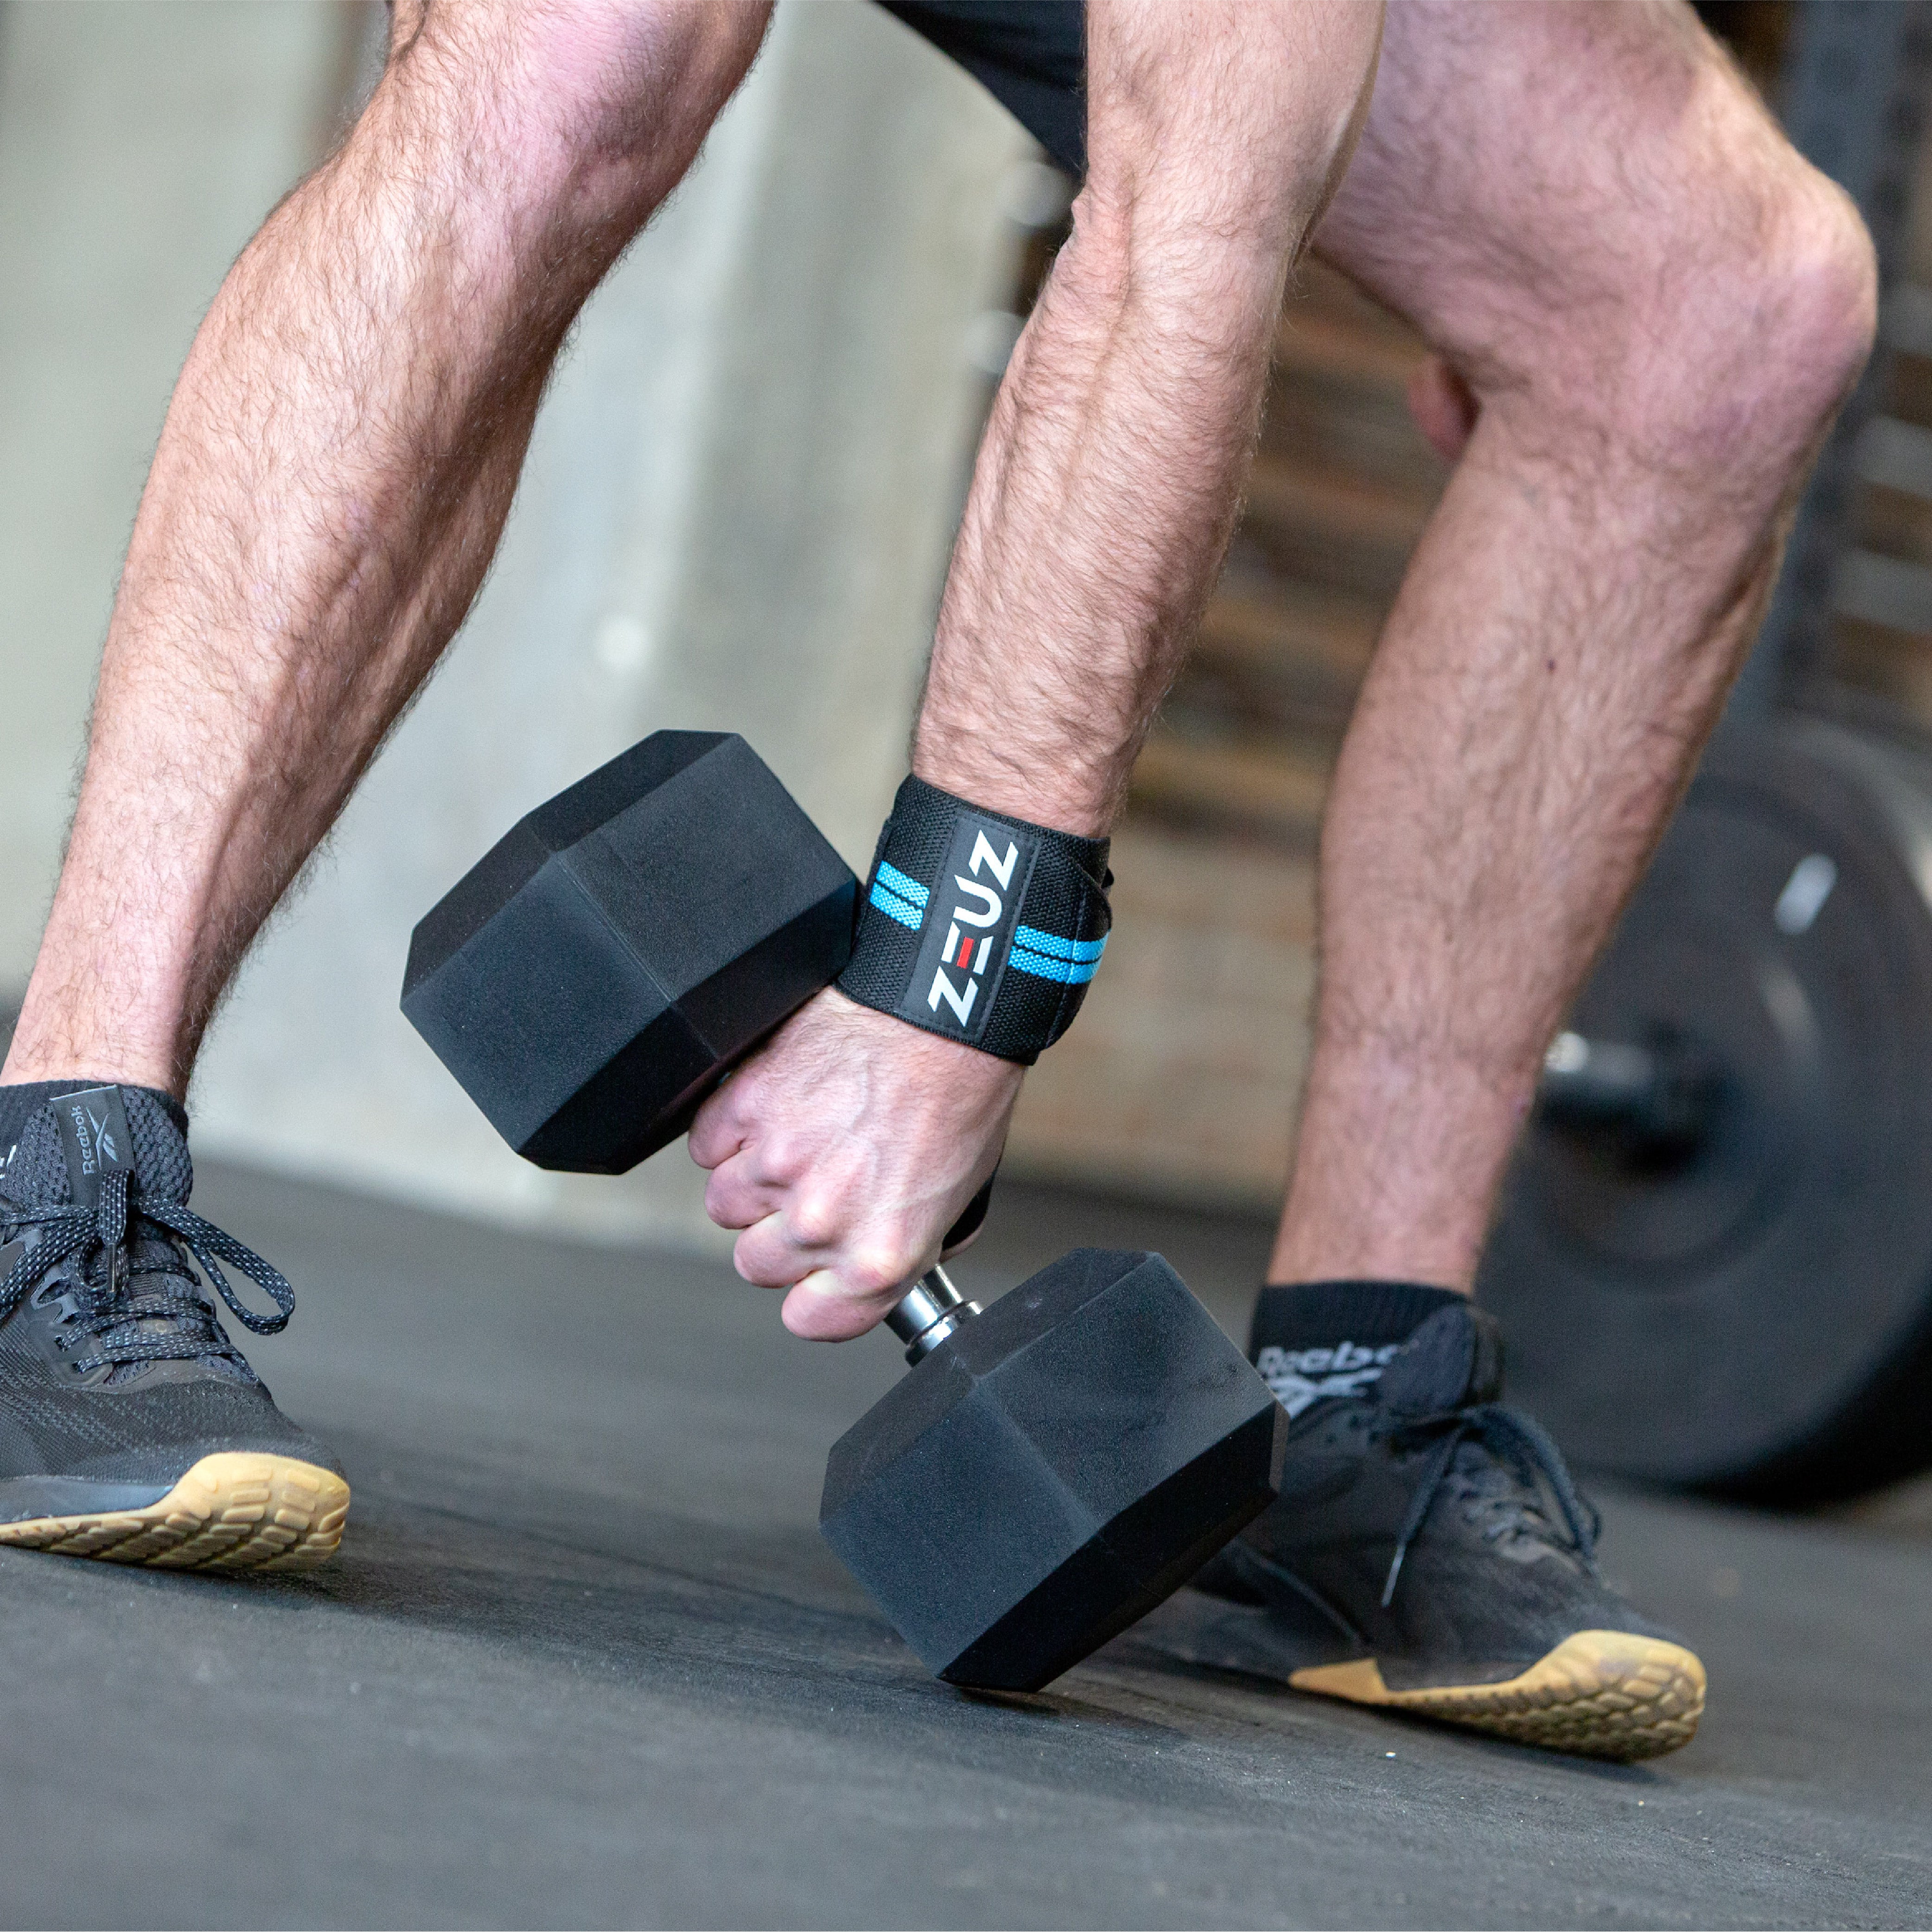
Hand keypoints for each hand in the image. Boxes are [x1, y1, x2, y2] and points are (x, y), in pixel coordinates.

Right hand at [688, 987, 1022, 1339]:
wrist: (945, 1012)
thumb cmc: (960, 1095)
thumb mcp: (955, 1200)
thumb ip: (902, 1251)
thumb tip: (867, 1272)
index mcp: (877, 1256)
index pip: (807, 1320)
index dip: (811, 1295)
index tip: (815, 1276)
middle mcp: (822, 1219)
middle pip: (757, 1264)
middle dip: (780, 1234)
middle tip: (815, 1191)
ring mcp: (777, 1161)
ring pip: (725, 1205)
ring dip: (754, 1180)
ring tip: (801, 1141)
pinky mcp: (746, 1104)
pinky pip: (708, 1145)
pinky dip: (732, 1131)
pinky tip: (779, 1110)